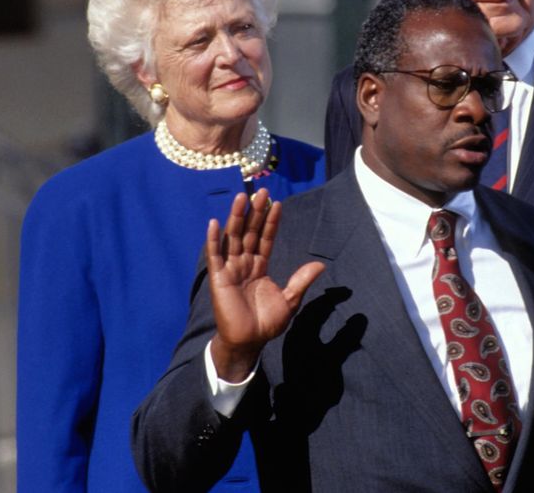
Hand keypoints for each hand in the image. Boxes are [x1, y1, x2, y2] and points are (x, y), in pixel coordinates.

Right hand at [207, 189, 324, 380]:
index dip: (271, 222)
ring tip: (242, 197)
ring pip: (233, 238)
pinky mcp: (218, 279)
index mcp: (260, 267)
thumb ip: (301, 281)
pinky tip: (215, 222)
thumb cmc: (267, 323)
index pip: (266, 238)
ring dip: (237, 217)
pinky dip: (214, 240)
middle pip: (250, 233)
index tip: (277, 203)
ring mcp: (230, 270)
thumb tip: (320, 265)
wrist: (249, 342)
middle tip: (261, 191)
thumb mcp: (290, 300)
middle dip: (256, 212)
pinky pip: (215, 256)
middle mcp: (245, 264)